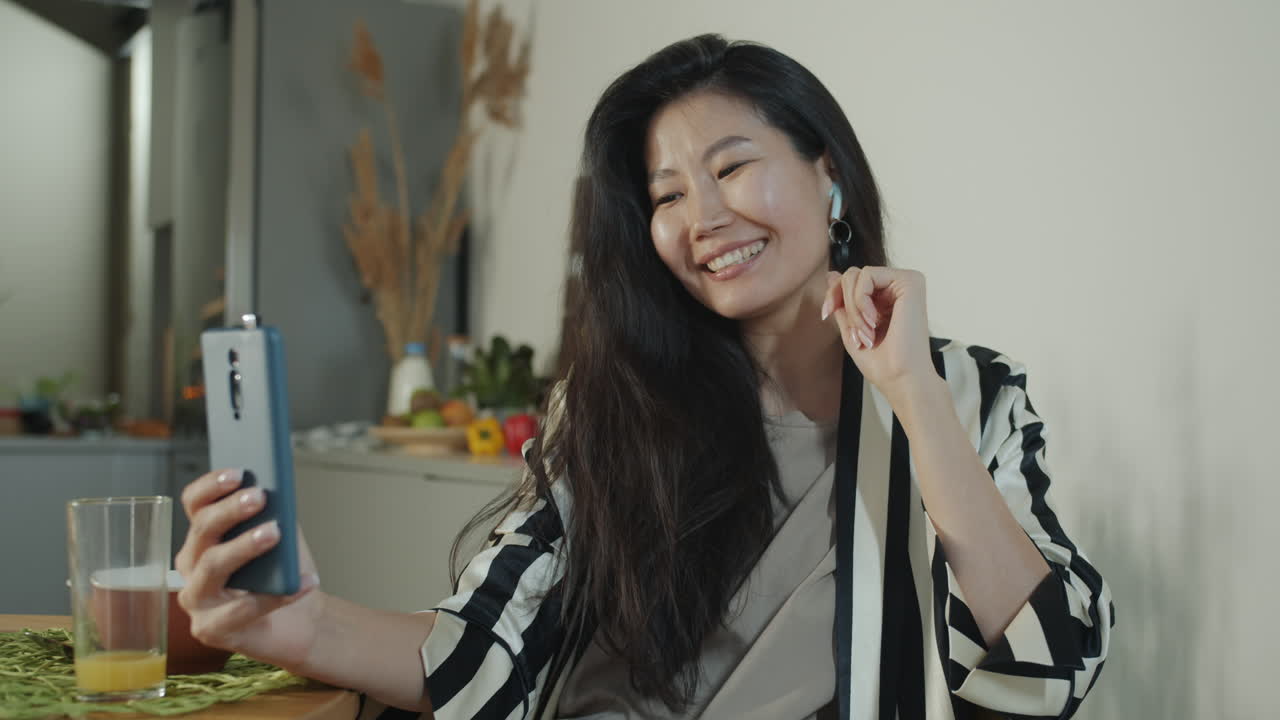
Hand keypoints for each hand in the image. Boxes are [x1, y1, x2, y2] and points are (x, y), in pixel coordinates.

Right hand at [175, 469, 323, 670]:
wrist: (300, 620)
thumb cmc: (283, 573)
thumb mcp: (281, 536)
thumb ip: (273, 514)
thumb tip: (272, 490)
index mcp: (202, 537)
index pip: (194, 503)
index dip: (212, 486)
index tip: (239, 472)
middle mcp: (190, 566)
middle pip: (202, 532)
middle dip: (229, 510)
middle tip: (259, 496)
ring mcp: (196, 600)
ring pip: (212, 567)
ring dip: (244, 546)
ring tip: (275, 532)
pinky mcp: (210, 630)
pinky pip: (242, 609)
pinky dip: (278, 595)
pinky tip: (305, 582)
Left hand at [820, 266, 938, 403]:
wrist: (901, 379)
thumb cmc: (882, 363)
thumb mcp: (852, 328)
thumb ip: (843, 301)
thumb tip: (831, 275)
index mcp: (887, 297)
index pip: (851, 280)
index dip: (833, 294)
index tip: (826, 314)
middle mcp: (898, 287)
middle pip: (851, 274)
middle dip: (843, 303)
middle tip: (857, 334)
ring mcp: (906, 282)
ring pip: (857, 274)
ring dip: (853, 308)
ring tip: (867, 332)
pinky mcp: (910, 281)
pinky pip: (867, 275)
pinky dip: (861, 301)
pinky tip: (873, 321)